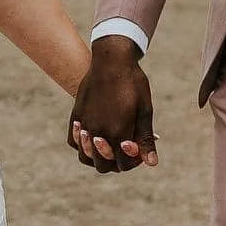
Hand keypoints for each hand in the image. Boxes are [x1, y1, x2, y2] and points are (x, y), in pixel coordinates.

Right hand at [67, 36, 157, 173]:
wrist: (111, 60)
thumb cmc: (132, 83)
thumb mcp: (145, 110)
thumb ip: (145, 139)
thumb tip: (151, 163)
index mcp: (118, 132)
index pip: (123, 164)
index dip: (133, 161)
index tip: (137, 147)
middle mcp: (98, 132)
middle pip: (103, 166)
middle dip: (116, 162)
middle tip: (125, 147)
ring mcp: (85, 124)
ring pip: (85, 157)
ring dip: (96, 156)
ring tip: (108, 144)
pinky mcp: (76, 115)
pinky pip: (73, 141)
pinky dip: (82, 144)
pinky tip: (93, 135)